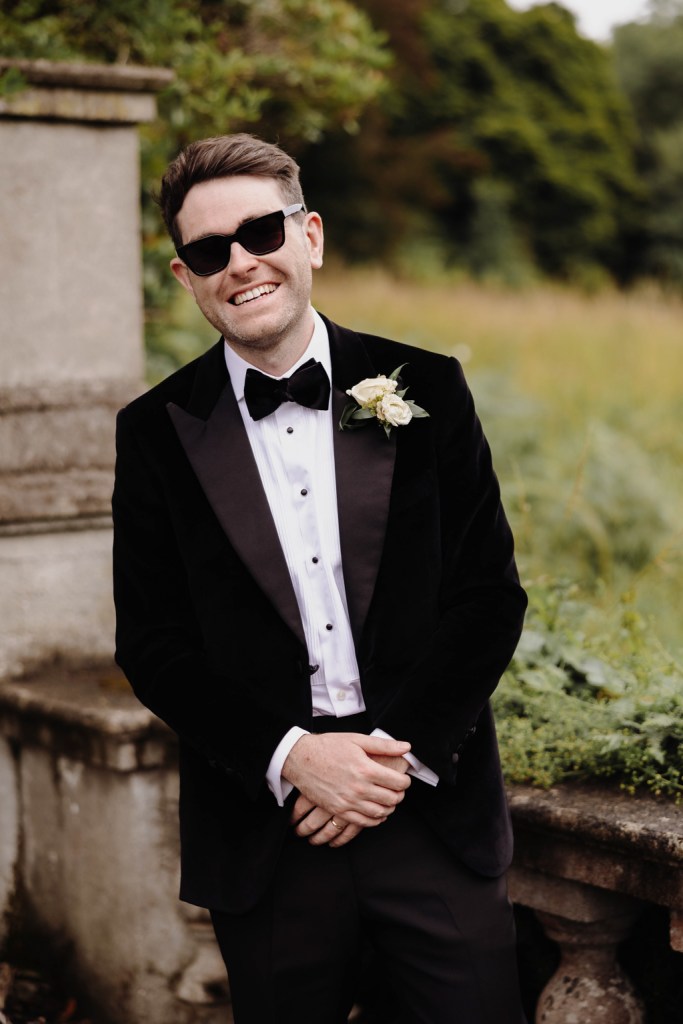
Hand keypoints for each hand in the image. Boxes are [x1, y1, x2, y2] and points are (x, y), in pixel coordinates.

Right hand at [290, 754, 411, 846]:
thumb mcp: (357, 740)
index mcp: (366, 769)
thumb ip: (384, 745)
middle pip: (392, 799)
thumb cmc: (328, 747)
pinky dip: (374, 820)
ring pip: (380, 813)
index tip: (403, 779)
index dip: (405, 781)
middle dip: (399, 795)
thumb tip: (407, 748)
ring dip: (389, 808)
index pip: (398, 783)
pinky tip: (376, 813)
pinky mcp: (338, 810)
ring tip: (388, 800)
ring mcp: (348, 802)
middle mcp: (359, 788)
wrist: (300, 758)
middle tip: (398, 789)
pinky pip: (362, 823)